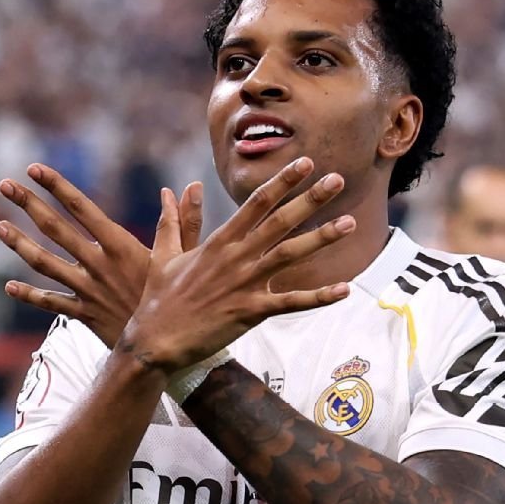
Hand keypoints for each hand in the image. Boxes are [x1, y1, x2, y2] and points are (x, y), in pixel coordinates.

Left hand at [0, 164, 202, 347]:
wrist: (166, 347)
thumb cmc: (178, 300)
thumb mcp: (183, 258)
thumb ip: (181, 221)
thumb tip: (189, 187)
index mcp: (121, 246)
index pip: (82, 208)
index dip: (56, 186)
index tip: (34, 169)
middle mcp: (98, 265)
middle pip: (55, 229)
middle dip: (28, 204)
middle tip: (4, 184)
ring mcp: (87, 290)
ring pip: (45, 263)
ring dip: (20, 244)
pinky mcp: (84, 313)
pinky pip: (51, 303)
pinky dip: (30, 295)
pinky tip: (9, 286)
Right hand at [120, 157, 354, 372]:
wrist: (155, 339)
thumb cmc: (159, 297)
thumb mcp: (164, 254)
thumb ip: (175, 220)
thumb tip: (172, 189)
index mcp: (219, 241)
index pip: (256, 204)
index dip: (282, 182)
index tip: (305, 164)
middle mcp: (236, 257)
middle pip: (280, 221)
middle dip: (310, 199)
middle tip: (337, 180)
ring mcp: (244, 284)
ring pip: (290, 254)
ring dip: (321, 238)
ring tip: (350, 223)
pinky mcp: (250, 312)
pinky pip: (290, 302)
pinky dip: (318, 297)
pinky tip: (344, 290)